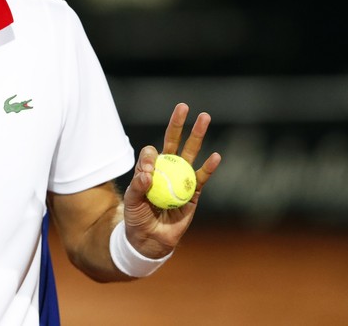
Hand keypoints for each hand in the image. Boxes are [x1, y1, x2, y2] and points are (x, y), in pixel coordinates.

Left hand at [122, 103, 221, 258]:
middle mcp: (167, 170)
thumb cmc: (136, 218)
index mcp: (150, 169)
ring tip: (204, 117)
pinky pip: (201, 179)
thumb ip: (139, 184)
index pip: (153, 152)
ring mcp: (181, 180)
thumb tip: (148, 169)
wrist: (149, 240)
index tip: (149, 168)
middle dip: (180, 125)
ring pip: (191, 155)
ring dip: (198, 137)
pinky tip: (215, 156)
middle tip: (185, 106)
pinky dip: (209, 168)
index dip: (151, 155)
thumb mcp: (132, 200)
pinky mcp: (193, 195)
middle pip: (174, 143)